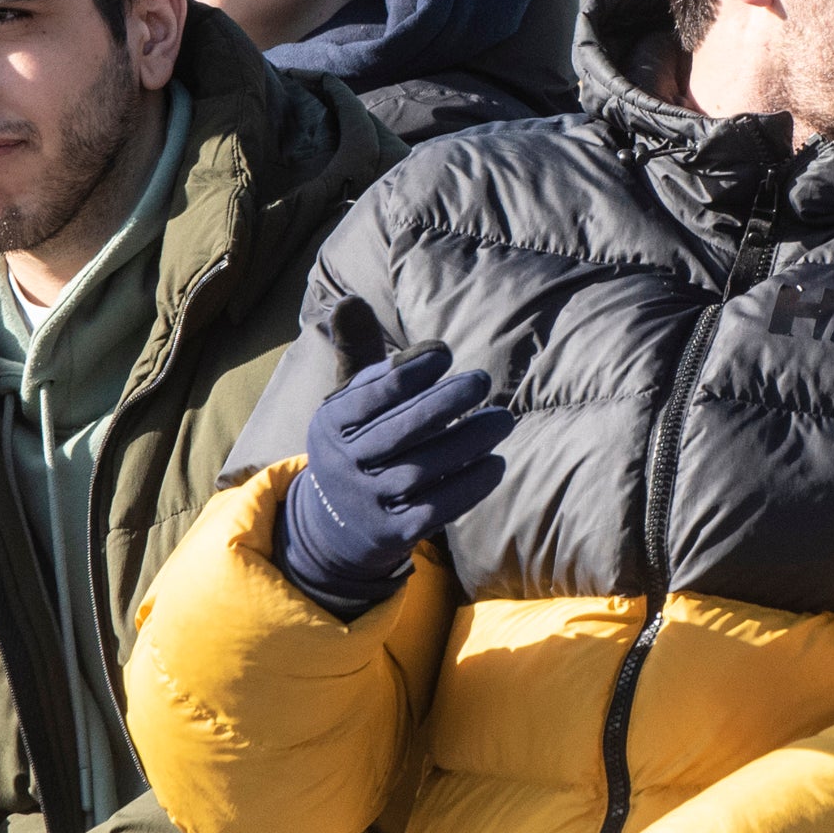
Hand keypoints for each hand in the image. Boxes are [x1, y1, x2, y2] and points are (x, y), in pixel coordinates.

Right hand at [279, 307, 514, 614]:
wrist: (336, 525)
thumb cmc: (358, 443)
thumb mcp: (348, 402)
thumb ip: (358, 353)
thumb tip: (350, 299)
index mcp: (330, 424)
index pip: (370, 395)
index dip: (409, 372)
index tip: (444, 354)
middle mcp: (344, 464)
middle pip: (400, 431)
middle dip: (444, 403)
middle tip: (482, 380)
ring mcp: (368, 502)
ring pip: (422, 469)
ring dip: (467, 442)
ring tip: (502, 419)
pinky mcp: (393, 533)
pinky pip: (436, 509)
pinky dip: (469, 486)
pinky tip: (496, 463)